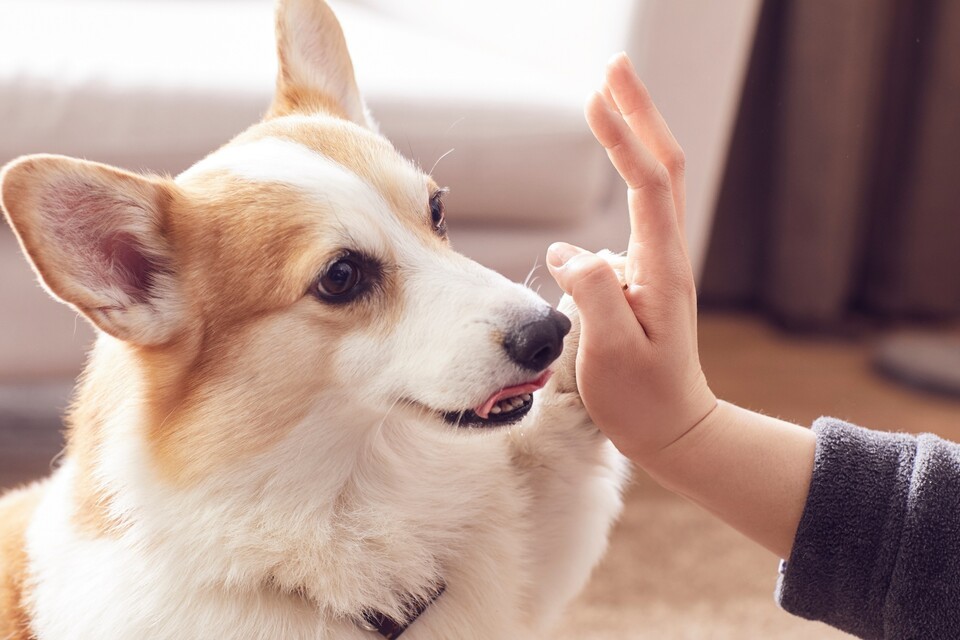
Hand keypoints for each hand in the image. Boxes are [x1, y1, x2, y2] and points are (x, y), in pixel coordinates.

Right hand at [546, 53, 716, 464]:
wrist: (673, 426)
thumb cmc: (643, 397)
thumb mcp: (613, 352)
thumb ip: (594, 296)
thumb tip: (570, 249)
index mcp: (662, 267)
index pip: (646, 185)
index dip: (622, 138)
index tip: (594, 96)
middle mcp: (666, 255)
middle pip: (661, 167)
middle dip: (639, 113)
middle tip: (612, 67)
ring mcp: (656, 261)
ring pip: (652, 184)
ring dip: (633, 135)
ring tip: (604, 96)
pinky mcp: (641, 273)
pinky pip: (635, 211)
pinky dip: (624, 170)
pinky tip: (610, 158)